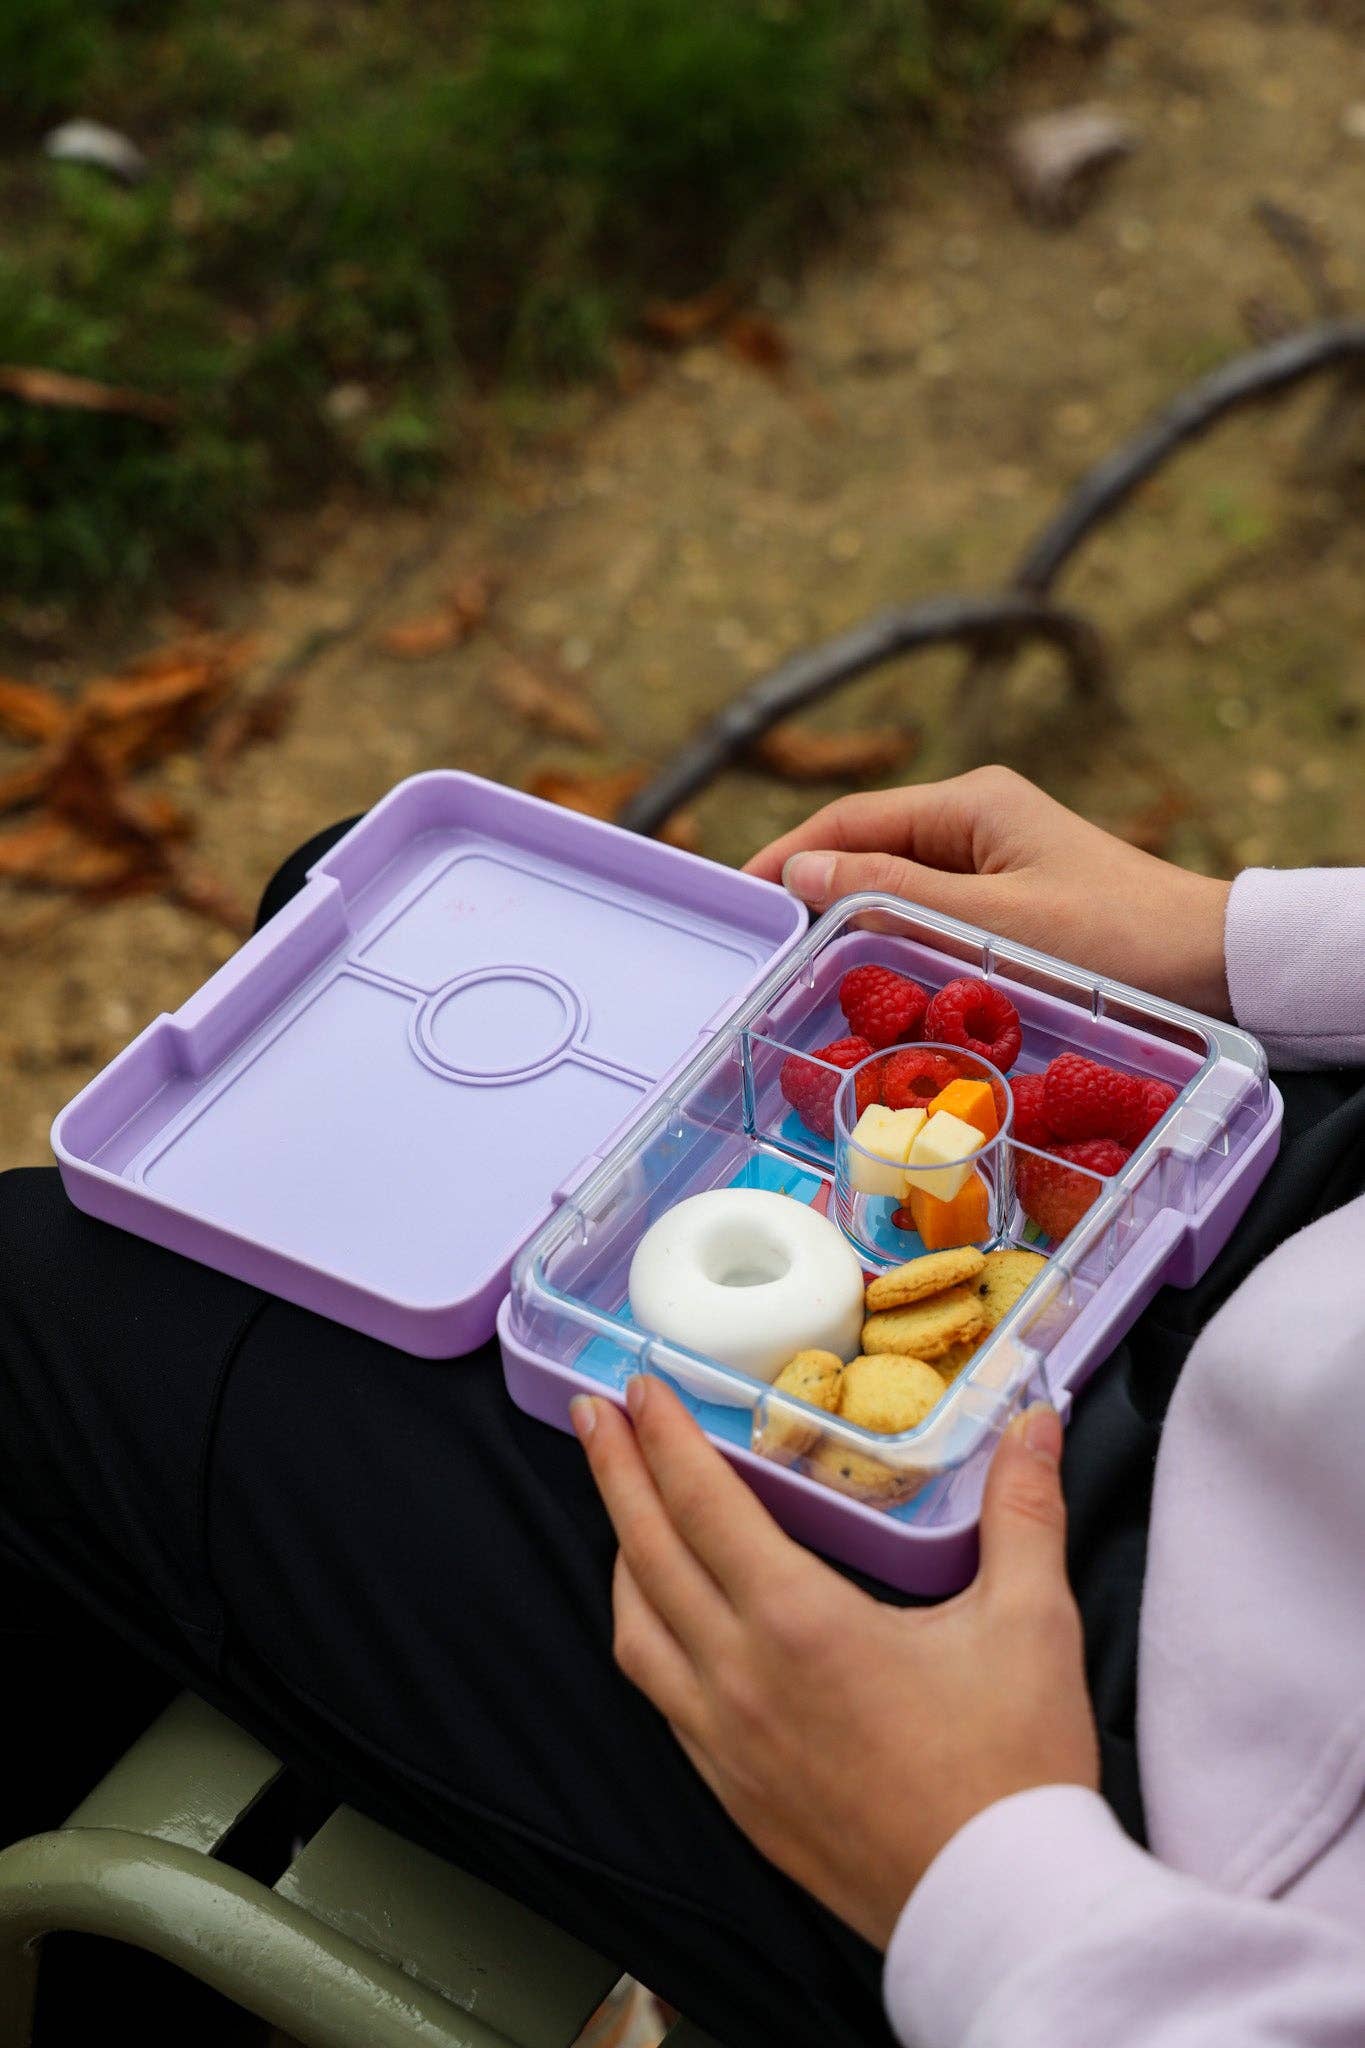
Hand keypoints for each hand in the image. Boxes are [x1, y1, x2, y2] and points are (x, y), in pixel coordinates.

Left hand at [572, 1376, 1097, 1949]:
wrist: (998, 1911)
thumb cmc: (1012, 1770)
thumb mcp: (1032, 1623)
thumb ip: (1024, 1510)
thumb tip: (1034, 1421)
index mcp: (799, 1623)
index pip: (704, 1505)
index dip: (664, 1439)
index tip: (637, 1388)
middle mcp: (740, 1678)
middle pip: (649, 1555)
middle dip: (617, 1474)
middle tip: (596, 1415)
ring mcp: (725, 1743)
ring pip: (636, 1631)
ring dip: (622, 1558)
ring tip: (624, 1510)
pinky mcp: (732, 1793)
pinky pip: (660, 1696)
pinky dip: (645, 1636)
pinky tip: (662, 1623)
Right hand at [745, 765, 1232, 1018]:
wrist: (1217, 969)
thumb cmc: (1118, 943)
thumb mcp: (996, 924)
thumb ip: (896, 896)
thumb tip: (801, 872)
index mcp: (972, 804)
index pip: (850, 821)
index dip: (787, 858)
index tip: (741, 903)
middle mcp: (978, 822)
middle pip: (867, 852)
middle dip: (812, 894)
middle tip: (760, 948)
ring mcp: (995, 863)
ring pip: (896, 889)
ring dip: (851, 924)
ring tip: (800, 970)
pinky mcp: (1011, 905)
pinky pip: (930, 916)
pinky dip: (894, 942)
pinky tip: (870, 980)